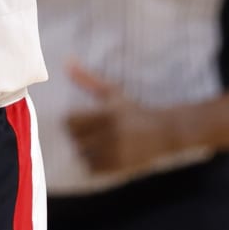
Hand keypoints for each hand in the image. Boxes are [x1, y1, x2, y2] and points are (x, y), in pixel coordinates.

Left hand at [64, 61, 184, 176]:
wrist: (162, 133)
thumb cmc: (133, 110)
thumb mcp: (112, 92)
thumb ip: (87, 79)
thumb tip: (66, 61)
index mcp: (108, 114)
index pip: (70, 121)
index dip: (71, 121)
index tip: (79, 119)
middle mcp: (112, 134)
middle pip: (74, 139)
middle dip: (79, 136)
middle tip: (90, 131)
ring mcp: (116, 152)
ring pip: (82, 155)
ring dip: (86, 150)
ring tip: (98, 142)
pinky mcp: (119, 166)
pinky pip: (92, 168)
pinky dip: (93, 163)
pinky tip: (104, 154)